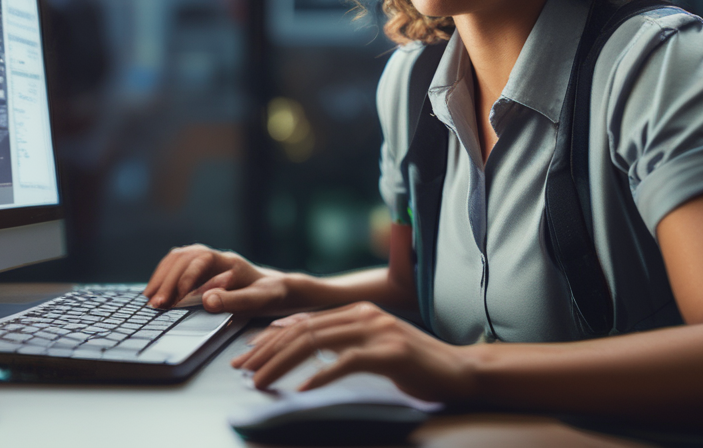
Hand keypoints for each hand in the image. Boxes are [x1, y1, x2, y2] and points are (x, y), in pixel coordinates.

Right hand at [143, 244, 292, 313]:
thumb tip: (206, 301)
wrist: (278, 289)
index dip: (187, 277)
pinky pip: (177, 265)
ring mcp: (208, 261)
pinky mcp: (202, 270)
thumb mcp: (258, 301)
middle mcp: (216, 257)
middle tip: (156, 304)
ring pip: (178, 257)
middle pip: (184, 256)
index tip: (178, 299)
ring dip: (162, 276)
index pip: (201, 259)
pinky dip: (164, 276)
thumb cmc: (270, 296)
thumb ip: (234, 300)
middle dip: (168, 279)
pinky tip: (155, 291)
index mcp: (229, 262)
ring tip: (150, 298)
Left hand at [231, 302, 472, 401]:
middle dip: (266, 350)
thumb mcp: (371, 346)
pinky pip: (345, 362)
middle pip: (302, 330)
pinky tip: (301, 390)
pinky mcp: (389, 351)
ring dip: (282, 363)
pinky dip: (319, 376)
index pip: (302, 321)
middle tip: (243, 369)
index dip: (269, 338)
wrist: (459, 371)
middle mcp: (363, 314)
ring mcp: (377, 330)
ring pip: (316, 342)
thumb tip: (300, 344)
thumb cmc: (414, 364)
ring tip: (261, 381)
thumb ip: (340, 341)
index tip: (246, 355)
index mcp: (355, 311)